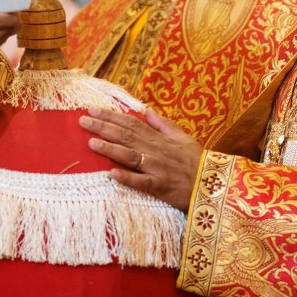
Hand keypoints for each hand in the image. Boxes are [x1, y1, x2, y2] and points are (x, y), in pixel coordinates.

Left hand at [79, 107, 201, 210]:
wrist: (213, 184)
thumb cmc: (198, 161)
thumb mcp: (183, 137)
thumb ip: (163, 125)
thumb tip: (147, 110)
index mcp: (159, 139)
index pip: (131, 124)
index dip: (111, 116)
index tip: (93, 110)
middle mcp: (155, 151)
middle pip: (125, 136)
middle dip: (103, 127)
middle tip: (82, 120)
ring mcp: (157, 168)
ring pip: (130, 156)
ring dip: (110, 148)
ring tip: (91, 142)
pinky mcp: (161, 186)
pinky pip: (142, 182)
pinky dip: (127, 178)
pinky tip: (111, 174)